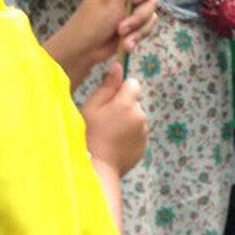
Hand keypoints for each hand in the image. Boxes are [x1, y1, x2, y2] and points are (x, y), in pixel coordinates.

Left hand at [46, 0, 157, 86]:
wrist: (83, 51)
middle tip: (122, 26)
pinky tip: (126, 45)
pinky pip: (146, 28)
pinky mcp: (133, 26)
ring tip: (122, 37)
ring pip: (150, 16)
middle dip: (139, 16)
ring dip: (138, 29)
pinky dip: (137, 37)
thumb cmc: (92, 22)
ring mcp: (131, 11)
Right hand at [81, 62, 147, 176]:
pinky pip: (138, 133)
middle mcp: (140, 115)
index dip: (121, 89)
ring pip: (137, 118)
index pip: (133, 83)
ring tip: (110, 135)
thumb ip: (107, 87)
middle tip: (106, 121)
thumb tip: (118, 67)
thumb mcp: (92, 108)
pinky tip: (115, 144)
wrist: (97, 167)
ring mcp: (144, 132)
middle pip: (135, 101)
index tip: (110, 100)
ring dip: (127, 122)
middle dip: (124, 106)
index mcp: (127, 103)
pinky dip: (129, 136)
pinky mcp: (144, 145)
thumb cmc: (89, 135)